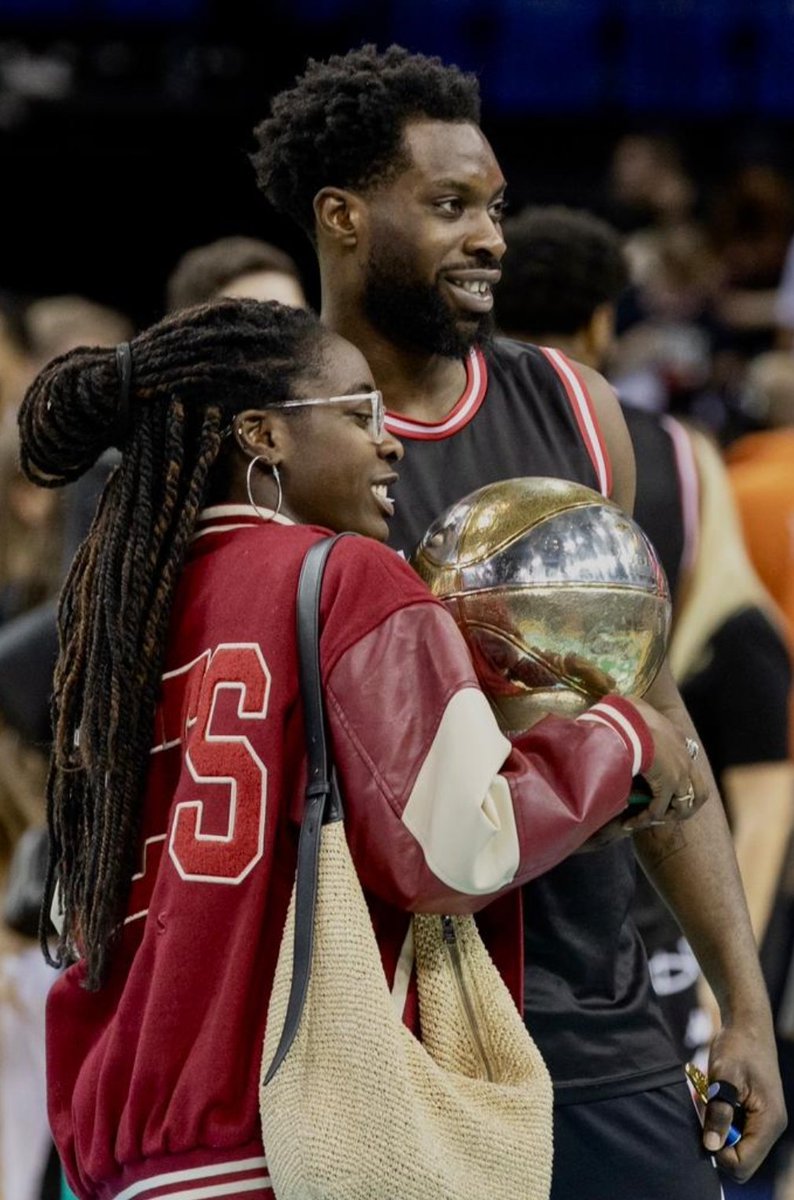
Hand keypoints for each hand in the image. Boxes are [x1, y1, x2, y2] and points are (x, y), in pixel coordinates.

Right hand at [621, 696, 707, 830]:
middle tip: (665, 812)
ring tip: (648, 820)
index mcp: (678, 738)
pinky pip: (659, 810)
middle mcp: (684, 758)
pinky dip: (645, 818)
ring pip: (684, 805)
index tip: (659, 789)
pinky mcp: (667, 785)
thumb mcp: (634, 709)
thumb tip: (613, 697)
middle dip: (684, 805)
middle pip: (699, 790)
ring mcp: (679, 773)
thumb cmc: (627, 713)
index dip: (677, 780)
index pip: (686, 763)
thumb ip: (630, 709)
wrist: (632, 721)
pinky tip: (632, 822)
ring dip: (668, 815)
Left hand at [702, 1019, 786, 1180]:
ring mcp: (766, 1120)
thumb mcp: (724, 1077)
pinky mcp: (757, 1113)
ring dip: (719, 1129)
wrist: (747, 1024)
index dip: (720, 1154)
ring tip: (708, 1102)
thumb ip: (719, 1113)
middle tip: (704, 1114)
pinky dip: (723, 1120)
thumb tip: (711, 1147)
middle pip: (742, 1160)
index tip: (704, 1129)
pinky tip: (714, 1099)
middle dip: (719, 1143)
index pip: (743, 1164)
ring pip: (739, 1146)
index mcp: (768, 1122)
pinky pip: (738, 1131)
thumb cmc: (736, 1046)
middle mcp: (772, 1126)